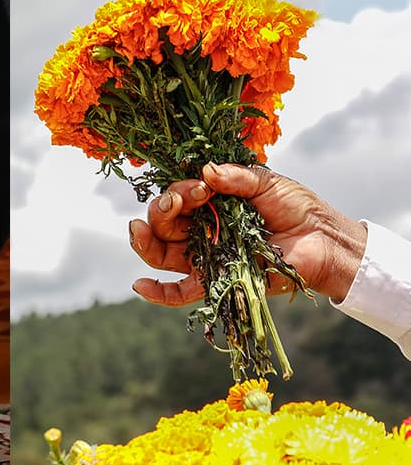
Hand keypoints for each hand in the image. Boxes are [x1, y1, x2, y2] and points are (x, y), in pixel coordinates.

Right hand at [129, 163, 368, 305]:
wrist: (325, 241)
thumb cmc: (298, 209)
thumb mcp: (267, 183)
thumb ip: (237, 176)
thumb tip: (205, 172)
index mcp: (209, 206)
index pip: (177, 198)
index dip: (180, 191)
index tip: (203, 187)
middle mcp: (201, 231)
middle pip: (162, 225)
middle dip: (162, 210)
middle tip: (180, 201)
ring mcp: (206, 258)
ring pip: (161, 254)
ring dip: (145, 242)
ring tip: (139, 229)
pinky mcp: (216, 283)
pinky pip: (180, 293)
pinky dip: (157, 293)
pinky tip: (140, 285)